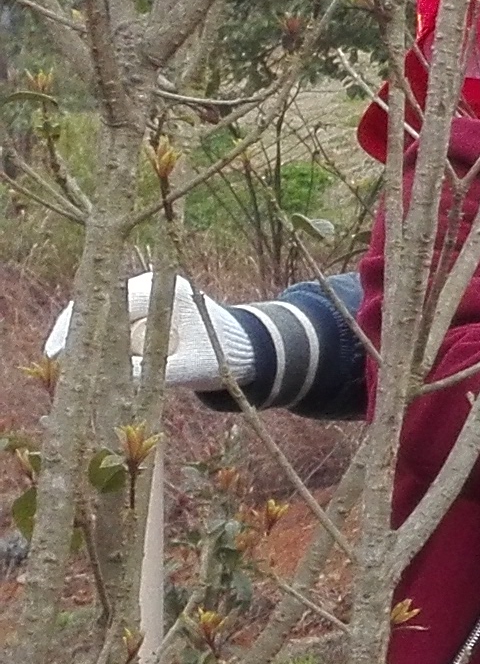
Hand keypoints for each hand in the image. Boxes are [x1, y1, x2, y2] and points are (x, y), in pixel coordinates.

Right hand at [45, 271, 245, 392]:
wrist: (244, 350)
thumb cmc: (222, 355)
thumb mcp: (191, 367)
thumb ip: (156, 372)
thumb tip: (113, 377)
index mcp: (164, 289)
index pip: (109, 303)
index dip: (79, 328)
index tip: (55, 355)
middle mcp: (149, 286)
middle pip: (96, 306)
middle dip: (73, 334)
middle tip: (52, 364)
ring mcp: (142, 298)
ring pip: (100, 319)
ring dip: (86, 342)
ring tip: (69, 369)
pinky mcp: (139, 313)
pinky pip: (109, 328)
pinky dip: (98, 347)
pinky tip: (85, 367)